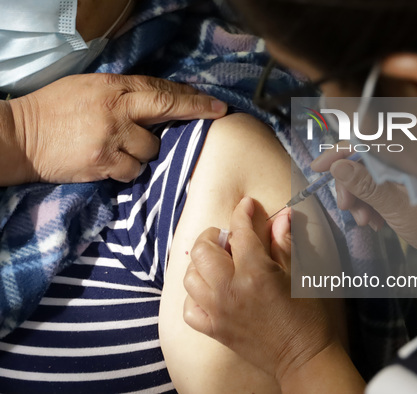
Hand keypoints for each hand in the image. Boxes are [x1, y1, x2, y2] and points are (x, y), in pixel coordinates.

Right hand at [6, 73, 227, 183]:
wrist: (21, 137)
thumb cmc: (55, 109)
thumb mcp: (89, 88)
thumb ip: (124, 94)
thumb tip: (160, 101)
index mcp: (113, 88)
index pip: (161, 90)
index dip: (191, 97)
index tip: (216, 103)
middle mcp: (117, 111)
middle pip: (167, 110)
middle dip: (196, 112)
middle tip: (217, 114)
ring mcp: (112, 139)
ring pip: (152, 150)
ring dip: (145, 152)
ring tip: (123, 148)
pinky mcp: (104, 164)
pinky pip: (134, 171)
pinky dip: (129, 170)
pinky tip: (114, 164)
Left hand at [183, 197, 335, 382]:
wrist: (303, 356)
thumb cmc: (307, 315)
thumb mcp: (298, 274)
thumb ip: (284, 243)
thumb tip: (282, 215)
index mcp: (255, 272)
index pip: (240, 232)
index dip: (242, 213)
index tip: (246, 205)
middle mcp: (230, 290)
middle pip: (203, 250)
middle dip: (214, 236)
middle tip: (228, 238)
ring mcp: (218, 311)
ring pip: (190, 277)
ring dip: (202, 264)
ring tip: (218, 264)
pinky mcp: (214, 330)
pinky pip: (189, 308)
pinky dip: (194, 296)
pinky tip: (210, 292)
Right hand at [311, 148, 416, 271]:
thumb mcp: (396, 207)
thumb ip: (366, 185)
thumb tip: (337, 166)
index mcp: (406, 156)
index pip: (365, 142)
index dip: (339, 152)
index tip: (318, 167)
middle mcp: (403, 160)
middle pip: (361, 161)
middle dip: (350, 186)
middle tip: (349, 209)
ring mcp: (402, 174)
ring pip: (365, 178)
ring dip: (358, 200)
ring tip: (365, 221)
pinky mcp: (401, 188)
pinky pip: (374, 190)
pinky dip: (368, 205)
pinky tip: (373, 221)